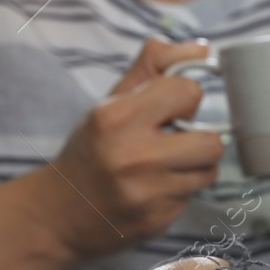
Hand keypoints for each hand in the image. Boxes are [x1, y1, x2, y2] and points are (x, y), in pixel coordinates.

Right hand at [31, 39, 223, 260]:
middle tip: (173, 142)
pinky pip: (193, 197)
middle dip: (197, 139)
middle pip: (211, 141)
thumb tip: (202, 49)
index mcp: (117, 117)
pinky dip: (180, 191)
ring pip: (209, 171)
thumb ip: (155, 67)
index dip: (183, 100)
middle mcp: (132, 156)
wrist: (57, 212)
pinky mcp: (156, 220)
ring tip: (165, 166)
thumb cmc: (92, 149)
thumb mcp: (112, 102)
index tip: (168, 110)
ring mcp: (145, 193)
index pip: (189, 92)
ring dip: (194, 167)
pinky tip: (154, 189)